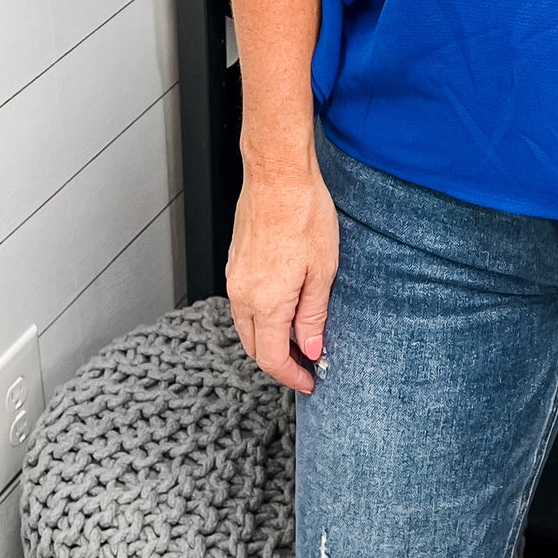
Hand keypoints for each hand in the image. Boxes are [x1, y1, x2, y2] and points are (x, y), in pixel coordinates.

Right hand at [225, 163, 339, 392]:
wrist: (278, 175)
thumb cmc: (304, 214)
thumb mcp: (322, 271)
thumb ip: (313, 316)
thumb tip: (310, 349)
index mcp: (265, 302)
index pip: (271, 358)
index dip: (291, 376)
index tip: (310, 382)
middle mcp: (242, 294)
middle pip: (254, 347)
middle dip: (279, 362)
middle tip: (307, 365)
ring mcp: (234, 277)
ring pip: (245, 326)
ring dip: (268, 340)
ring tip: (299, 339)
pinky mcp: (235, 262)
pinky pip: (242, 304)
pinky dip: (260, 318)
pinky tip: (283, 310)